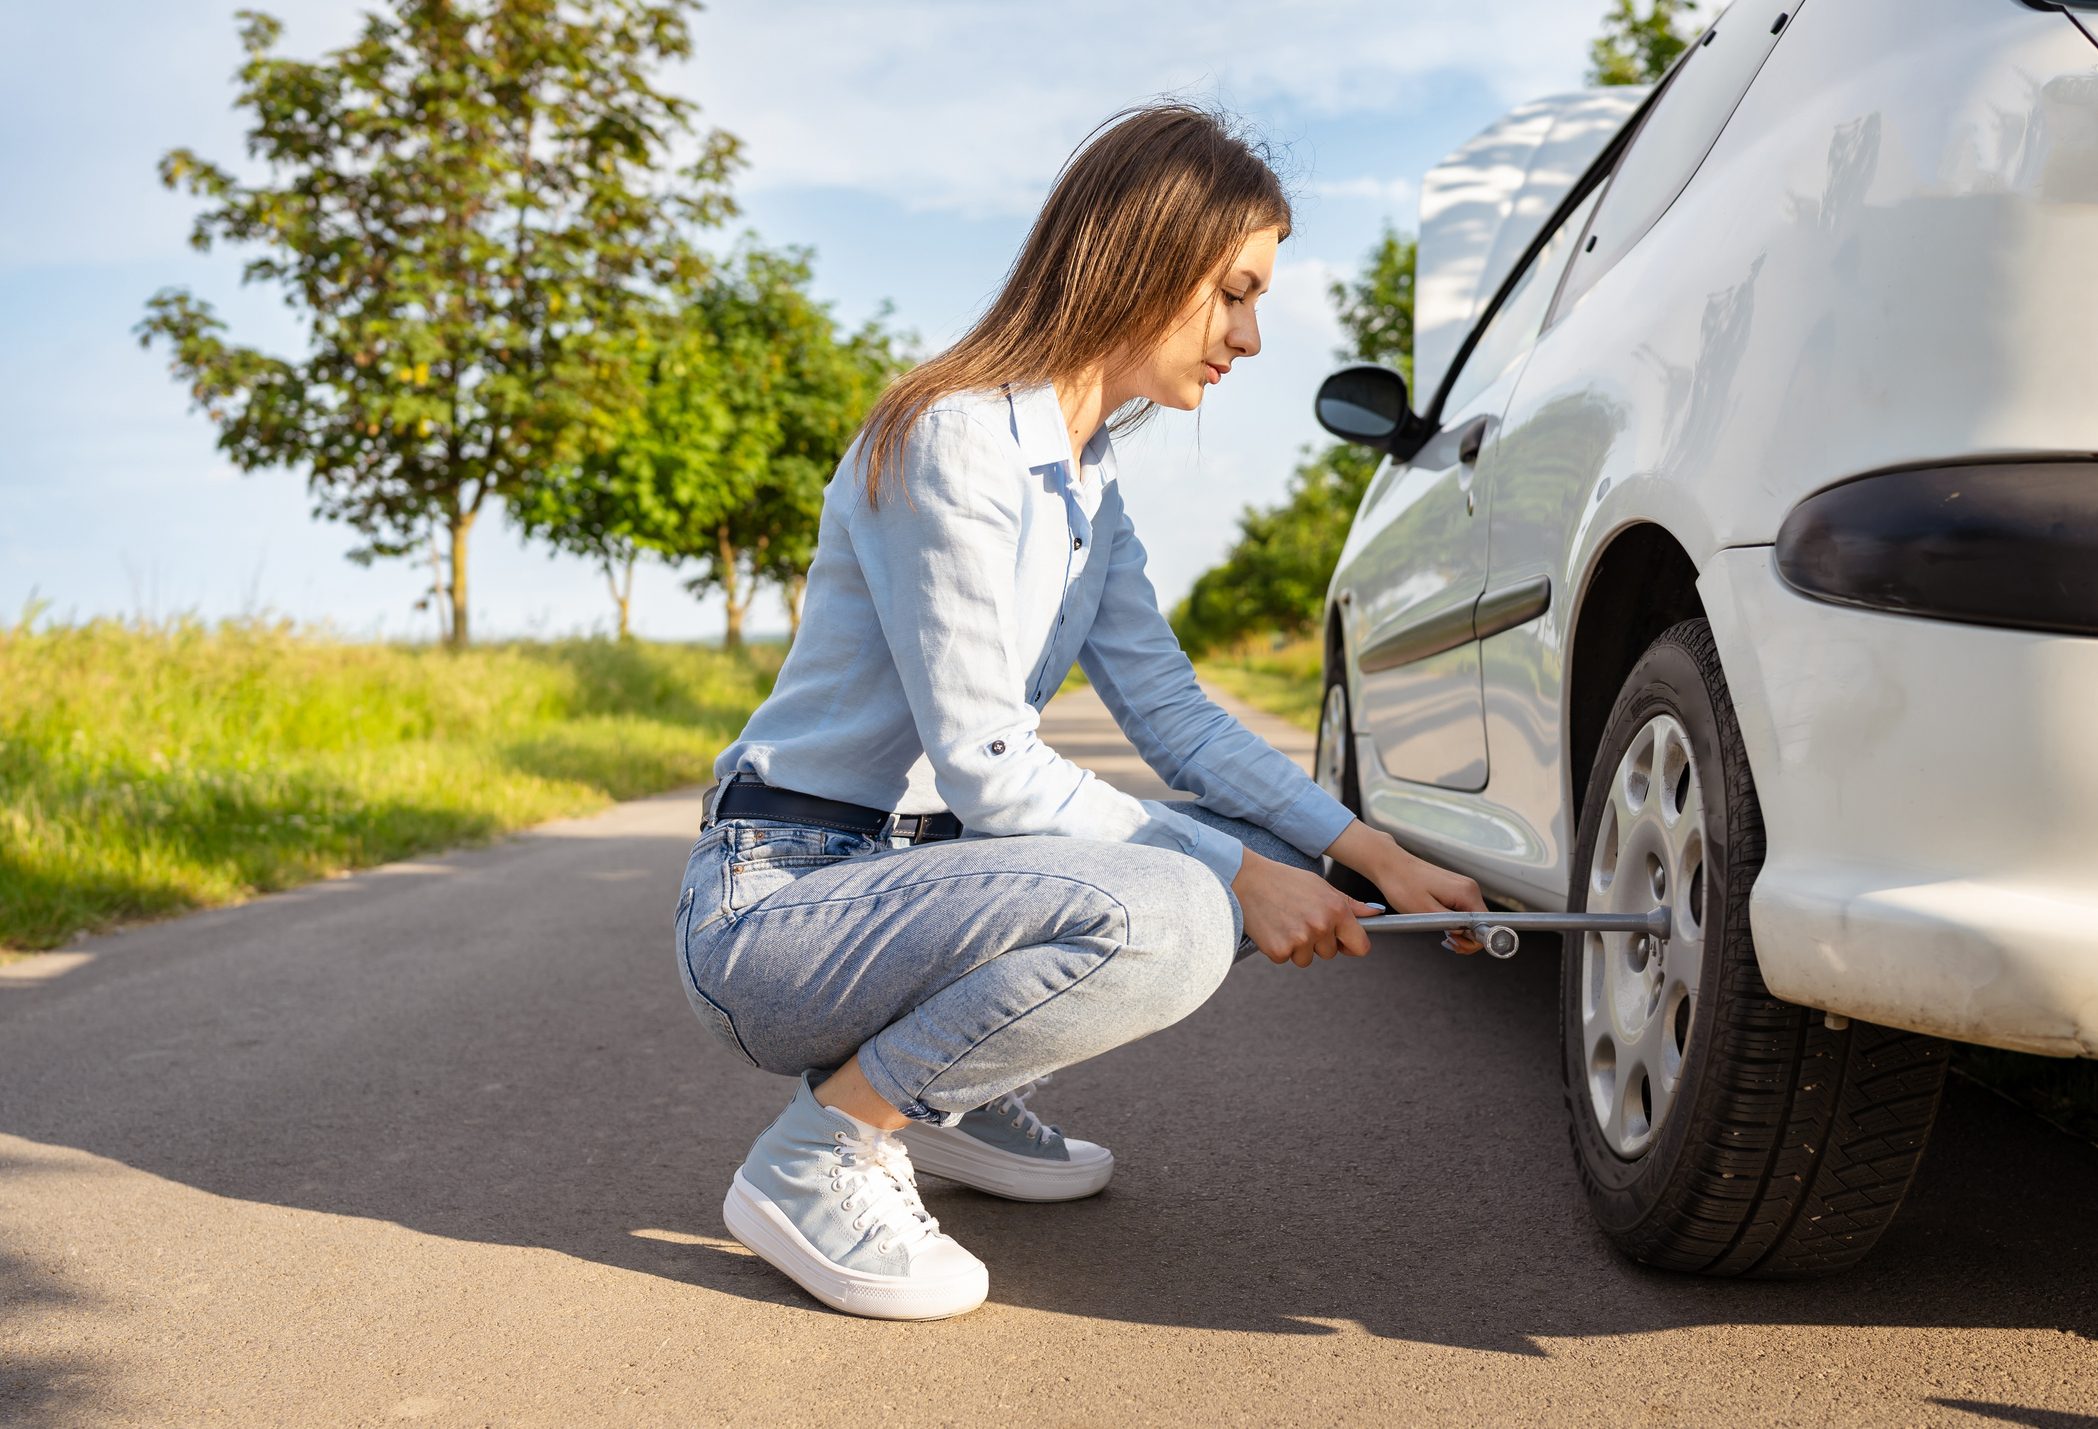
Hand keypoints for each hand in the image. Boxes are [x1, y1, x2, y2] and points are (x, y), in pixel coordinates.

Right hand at [1231, 847, 1384, 967]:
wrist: (1247, 879)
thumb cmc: (1285, 881)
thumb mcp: (1322, 886)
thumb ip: (1351, 904)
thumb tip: (1376, 913)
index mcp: (1336, 909)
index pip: (1360, 946)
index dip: (1351, 946)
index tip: (1342, 943)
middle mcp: (1321, 926)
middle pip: (1330, 954)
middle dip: (1317, 942)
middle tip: (1299, 919)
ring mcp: (1300, 939)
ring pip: (1307, 959)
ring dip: (1297, 947)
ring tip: (1285, 922)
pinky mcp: (1279, 950)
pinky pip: (1286, 959)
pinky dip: (1278, 947)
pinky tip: (1272, 927)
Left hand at [1324, 819, 1489, 954]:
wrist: (1389, 864)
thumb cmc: (1402, 885)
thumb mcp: (1426, 911)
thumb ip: (1451, 924)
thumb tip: (1468, 933)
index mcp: (1467, 893)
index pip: (1487, 925)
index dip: (1474, 941)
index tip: (1455, 943)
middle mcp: (1470, 888)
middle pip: (1481, 922)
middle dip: (1466, 938)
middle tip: (1446, 942)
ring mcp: (1463, 886)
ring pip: (1472, 918)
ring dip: (1460, 931)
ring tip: (1443, 936)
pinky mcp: (1455, 888)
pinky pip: (1463, 910)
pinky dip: (1455, 922)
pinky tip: (1441, 925)